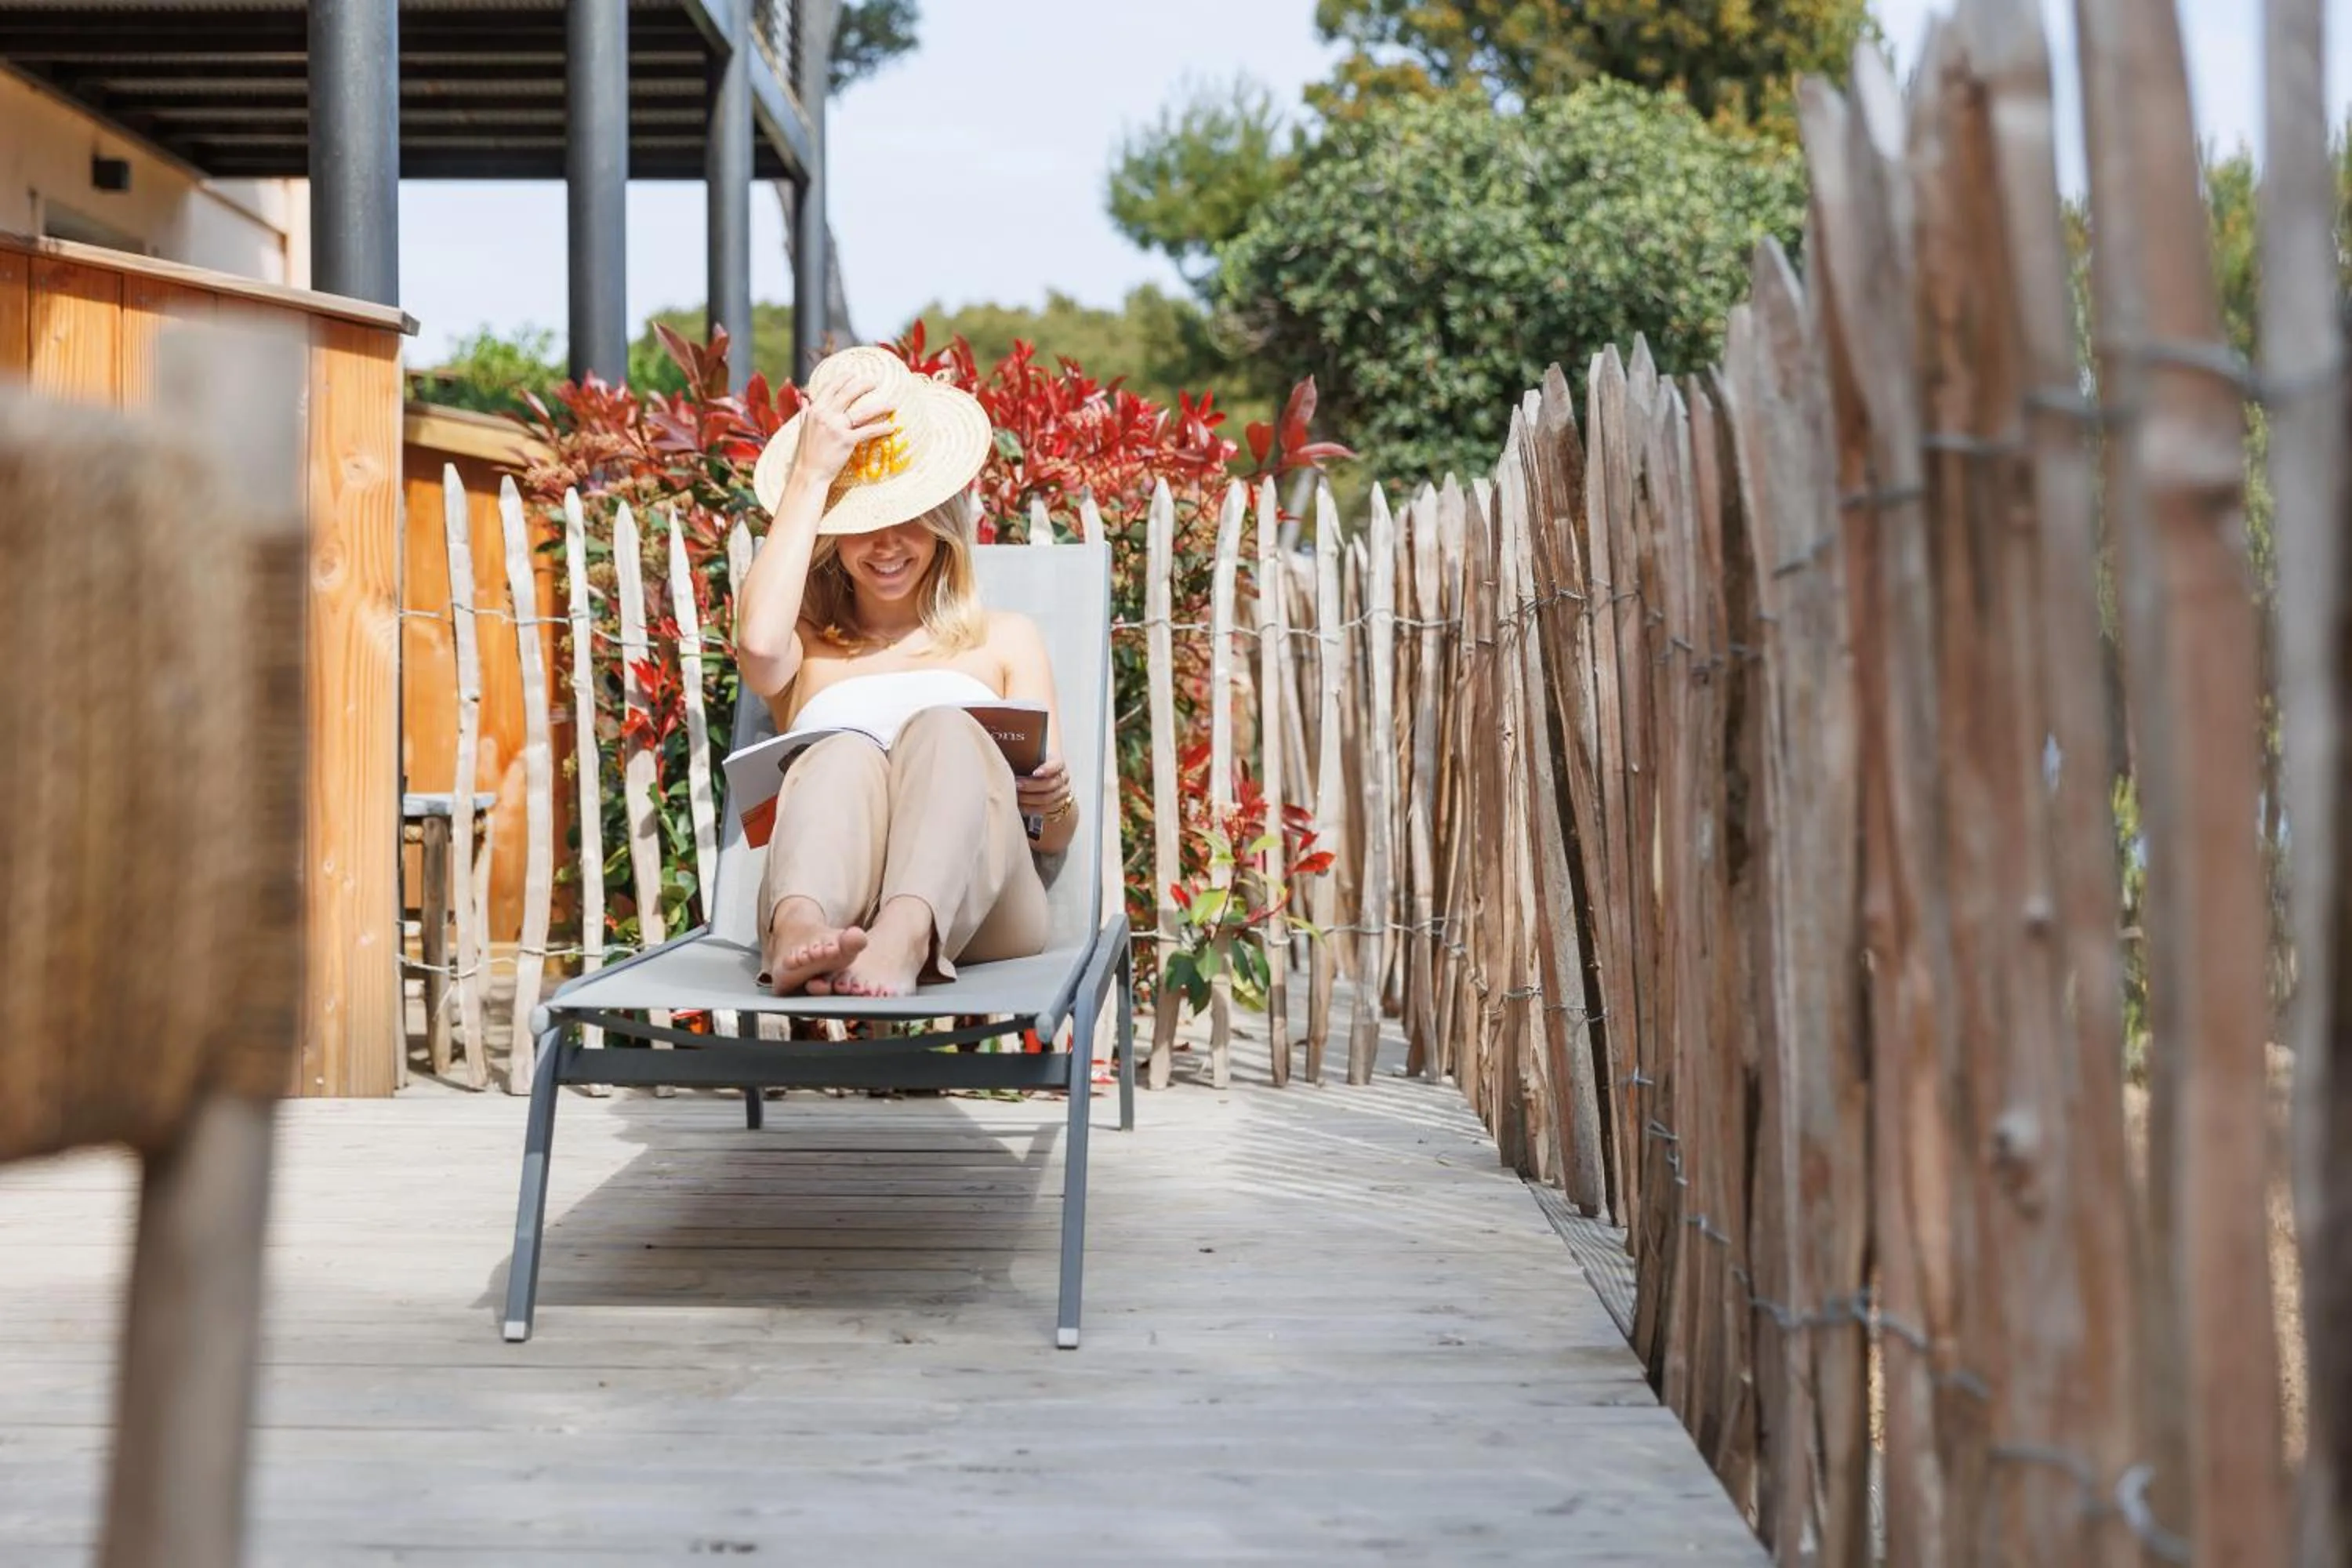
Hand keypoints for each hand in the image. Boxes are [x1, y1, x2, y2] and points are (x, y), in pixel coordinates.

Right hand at [788, 370, 897, 496]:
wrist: (809, 473)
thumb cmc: (807, 452)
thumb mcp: (803, 428)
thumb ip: (806, 412)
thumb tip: (805, 398)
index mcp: (815, 410)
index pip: (830, 388)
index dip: (842, 378)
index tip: (853, 373)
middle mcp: (825, 415)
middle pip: (848, 394)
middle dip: (863, 385)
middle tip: (876, 381)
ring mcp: (836, 427)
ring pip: (862, 412)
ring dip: (880, 406)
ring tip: (893, 403)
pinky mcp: (847, 441)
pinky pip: (868, 431)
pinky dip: (882, 428)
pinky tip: (892, 427)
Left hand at [1015, 752, 1072, 821]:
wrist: (1050, 777)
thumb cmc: (1036, 764)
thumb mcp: (1035, 756)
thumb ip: (1026, 753)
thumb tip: (1006, 740)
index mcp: (1058, 763)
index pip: (1056, 765)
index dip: (1047, 769)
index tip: (1034, 772)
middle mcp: (1063, 777)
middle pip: (1050, 785)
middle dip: (1031, 786)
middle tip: (1016, 784)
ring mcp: (1062, 792)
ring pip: (1048, 799)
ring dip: (1029, 799)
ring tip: (1015, 796)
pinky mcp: (1058, 804)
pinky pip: (1046, 810)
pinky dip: (1031, 808)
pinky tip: (1020, 806)